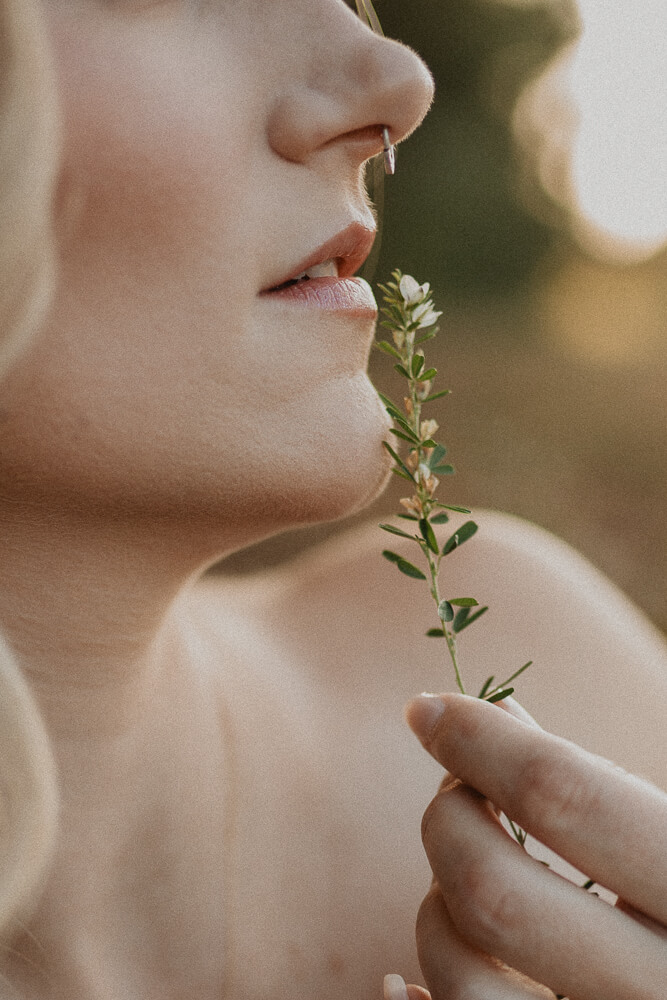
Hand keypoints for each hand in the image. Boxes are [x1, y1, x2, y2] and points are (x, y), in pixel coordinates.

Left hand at [398, 693, 666, 999]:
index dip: (478, 740)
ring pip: (462, 980)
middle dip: (448, 821)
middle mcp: (662, 991)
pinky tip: (442, 954)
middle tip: (458, 793)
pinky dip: (422, 994)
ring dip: (437, 907)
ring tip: (470, 874)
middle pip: (493, 891)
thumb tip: (500, 715)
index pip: (563, 794)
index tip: (427, 710)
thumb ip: (601, 787)